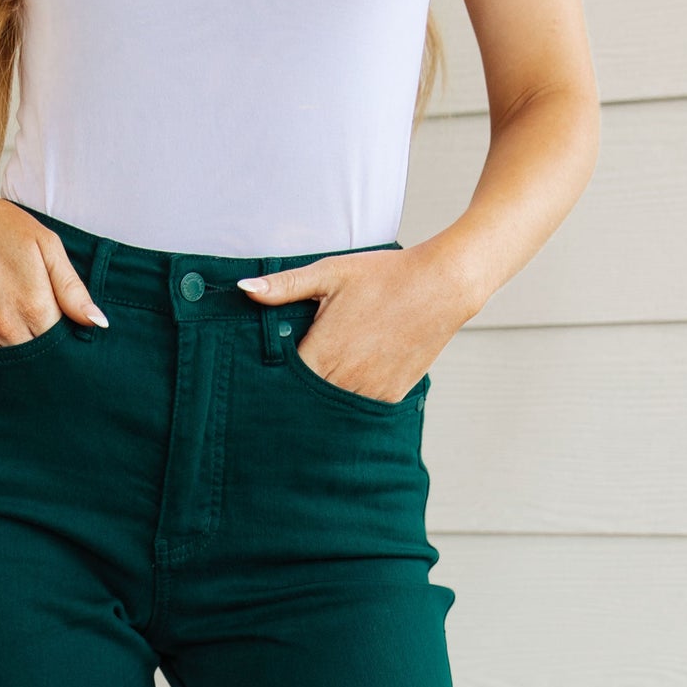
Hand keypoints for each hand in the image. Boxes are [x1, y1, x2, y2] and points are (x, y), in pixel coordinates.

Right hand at [0, 173, 108, 346]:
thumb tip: (98, 323)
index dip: (67, 343)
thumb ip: (72, 289)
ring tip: (18, 327)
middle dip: (45, 353)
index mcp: (34, 308)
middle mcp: (7, 328)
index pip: (62, 347)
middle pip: (38, 361)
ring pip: (10, 365)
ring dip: (19, 355)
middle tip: (41, 330)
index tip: (66, 333)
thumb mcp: (45, 246)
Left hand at [237, 240, 475, 403]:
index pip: (283, 385)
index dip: (272, 387)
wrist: (442, 285)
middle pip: (306, 403)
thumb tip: (244, 289)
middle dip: (295, 401)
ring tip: (315, 400)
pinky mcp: (389, 397)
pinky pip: (360, 413)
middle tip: (280, 404)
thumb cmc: (384, 275)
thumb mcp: (331, 273)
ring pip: (333, 413)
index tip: (262, 387)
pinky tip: (343, 396)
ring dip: (323, 407)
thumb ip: (285, 286)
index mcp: (322, 352)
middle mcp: (343, 379)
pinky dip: (349, 407)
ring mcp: (368, 392)